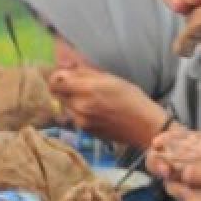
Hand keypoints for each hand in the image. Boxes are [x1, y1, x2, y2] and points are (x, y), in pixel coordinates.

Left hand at [48, 66, 165, 147]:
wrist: (145, 126)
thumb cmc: (133, 99)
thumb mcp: (111, 79)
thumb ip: (86, 73)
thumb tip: (67, 69)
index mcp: (87, 90)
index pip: (55, 81)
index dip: (57, 77)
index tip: (64, 75)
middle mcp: (80, 106)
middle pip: (56, 94)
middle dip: (63, 88)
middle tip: (77, 86)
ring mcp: (81, 121)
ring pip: (65, 106)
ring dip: (71, 100)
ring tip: (90, 99)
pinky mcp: (85, 131)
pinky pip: (74, 117)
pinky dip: (79, 112)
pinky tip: (96, 111)